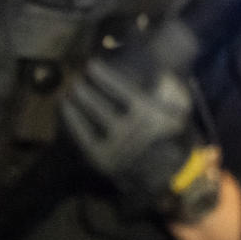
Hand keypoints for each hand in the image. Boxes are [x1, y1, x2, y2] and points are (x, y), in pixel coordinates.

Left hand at [60, 54, 221, 219]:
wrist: (162, 174)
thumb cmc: (168, 135)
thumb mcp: (176, 111)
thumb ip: (168, 89)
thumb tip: (154, 70)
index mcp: (151, 116)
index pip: (122, 90)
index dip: (104, 76)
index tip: (92, 65)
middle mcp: (130, 131)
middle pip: (100, 102)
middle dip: (86, 86)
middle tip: (78, 76)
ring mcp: (113, 146)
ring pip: (88, 115)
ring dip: (76, 98)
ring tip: (70, 87)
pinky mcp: (100, 158)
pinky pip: (79, 133)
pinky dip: (70, 117)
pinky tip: (64, 104)